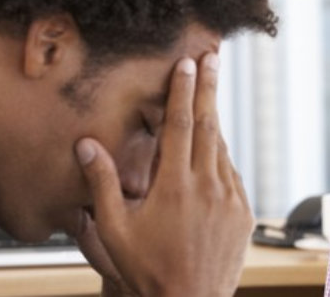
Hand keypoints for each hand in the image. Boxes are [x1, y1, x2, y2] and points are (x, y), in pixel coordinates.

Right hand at [74, 53, 252, 295]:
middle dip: (208, 89)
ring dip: (214, 121)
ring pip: (222, 149)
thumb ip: (102, 184)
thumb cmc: (148, 271)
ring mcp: (230, 200)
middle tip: (212, 58)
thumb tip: (86, 145)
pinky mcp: (243, 214)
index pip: (180, 125)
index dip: (183, 91)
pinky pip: (232, 175)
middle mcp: (208, 187)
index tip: (188, 64)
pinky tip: (212, 151)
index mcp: (175, 187)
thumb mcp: (115, 230)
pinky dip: (220, 157)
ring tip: (208, 98)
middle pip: (208, 125)